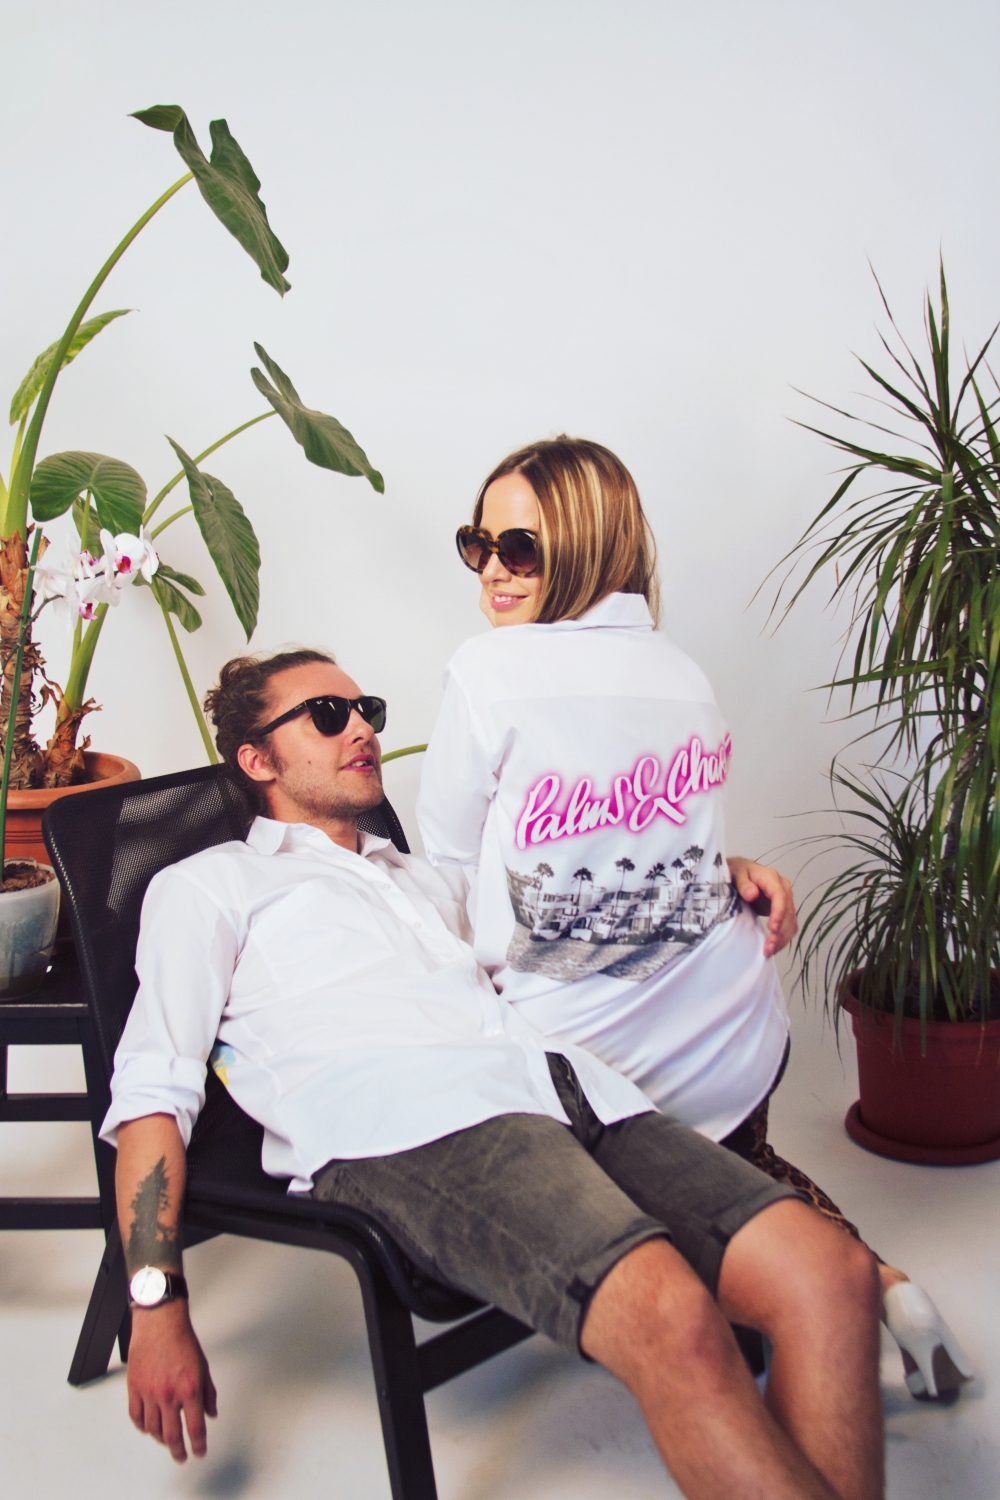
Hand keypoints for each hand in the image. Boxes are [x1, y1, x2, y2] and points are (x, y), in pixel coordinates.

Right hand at [126, 1298, 217, 1461]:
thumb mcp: (204, 1366)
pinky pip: (136, 1417)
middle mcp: (168, 1394)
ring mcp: (149, 1393)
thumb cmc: (182, 1339)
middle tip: (181, 1456)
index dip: (198, 1444)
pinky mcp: (134, 1388)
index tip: (199, 1451)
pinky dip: (142, 1426)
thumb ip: (208, 1393)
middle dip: (178, 1450)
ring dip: (160, 1439)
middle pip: (172, 1436)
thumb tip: (211, 1413)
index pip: (195, 1428)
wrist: (160, 1322)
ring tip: (167, 1441)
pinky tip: (148, 1427)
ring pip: (153, 1429)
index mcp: (189, 1389)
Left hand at [727, 857, 796, 957]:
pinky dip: (782, 938)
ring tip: (769, 952)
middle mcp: (783, 888)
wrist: (740, 873)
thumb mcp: (736, 874)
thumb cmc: (737, 872)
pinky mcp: (783, 910)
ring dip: (782, 939)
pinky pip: (788, 926)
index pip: (780, 896)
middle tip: (768, 947)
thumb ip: (743, 883)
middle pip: (788, 912)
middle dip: (780, 932)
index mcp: (771, 878)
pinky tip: (772, 948)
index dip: (778, 913)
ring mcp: (785, 899)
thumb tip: (753, 894)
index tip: (772, 928)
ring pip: (791, 922)